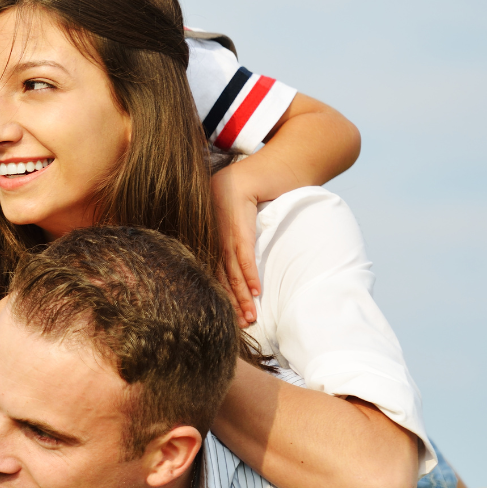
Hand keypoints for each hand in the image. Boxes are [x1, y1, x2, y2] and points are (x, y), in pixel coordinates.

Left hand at [209, 162, 261, 324]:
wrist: (284, 160)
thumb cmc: (266, 187)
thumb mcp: (245, 212)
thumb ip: (235, 235)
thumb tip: (235, 267)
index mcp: (204, 222)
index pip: (208, 265)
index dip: (216, 293)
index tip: (224, 318)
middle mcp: (207, 218)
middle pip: (216, 268)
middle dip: (227, 300)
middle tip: (235, 327)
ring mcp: (220, 212)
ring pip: (229, 263)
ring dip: (239, 293)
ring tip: (249, 317)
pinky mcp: (240, 207)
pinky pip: (244, 247)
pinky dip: (249, 270)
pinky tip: (254, 291)